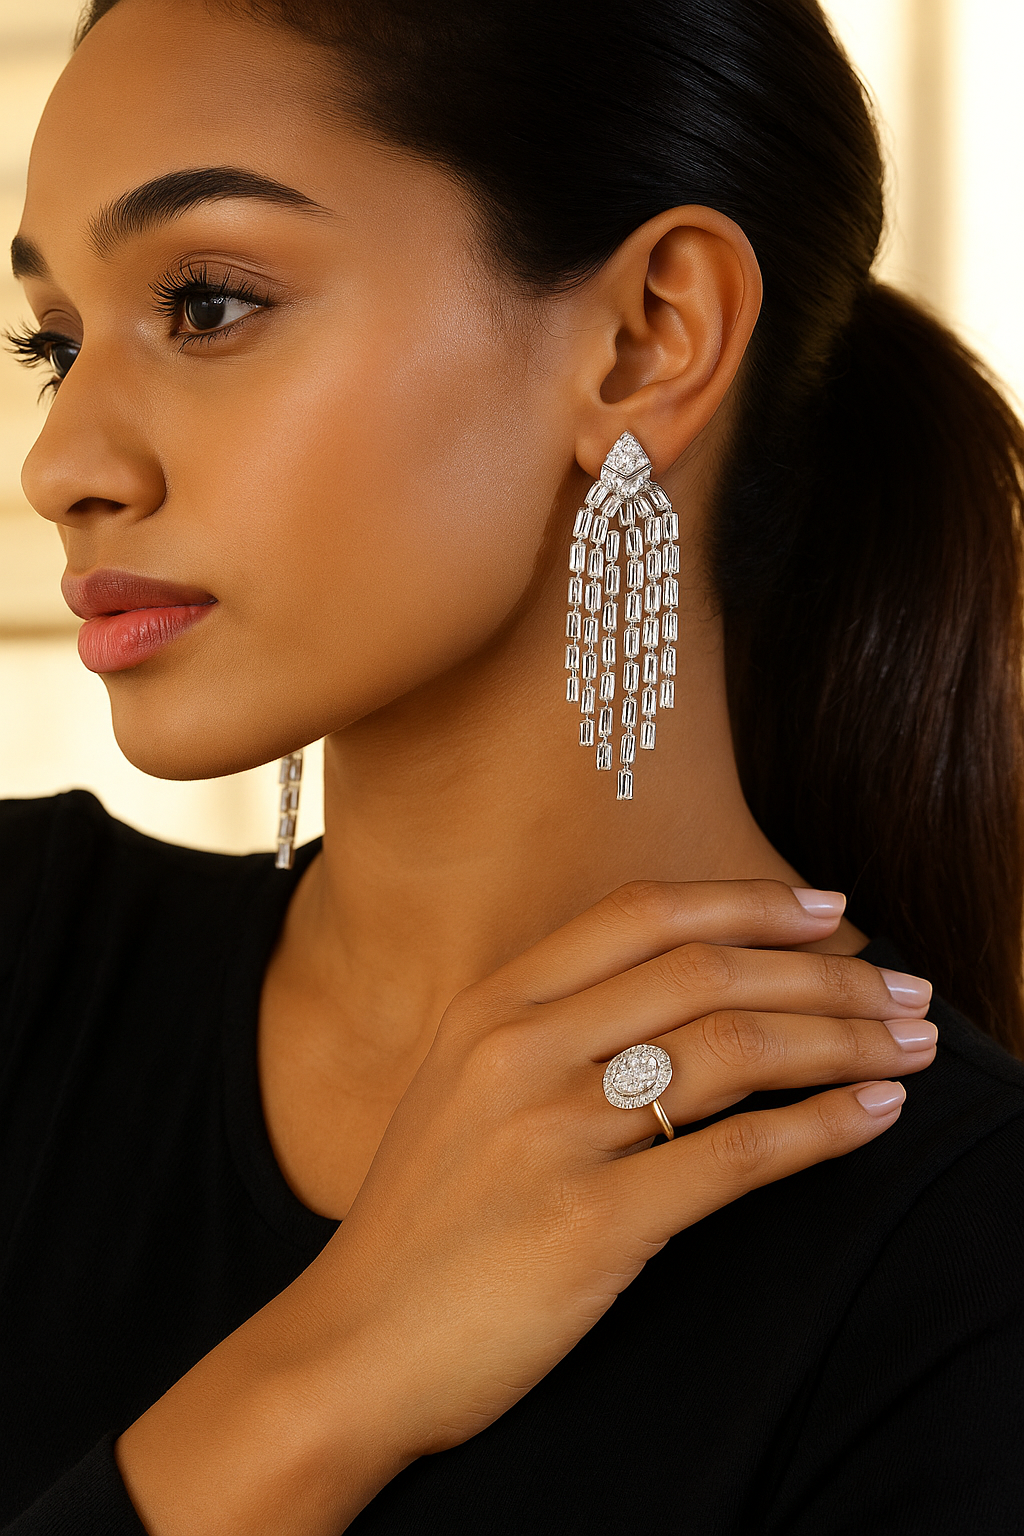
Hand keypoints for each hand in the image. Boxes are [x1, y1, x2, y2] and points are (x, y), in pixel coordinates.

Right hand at [118, 880, 934, 1533]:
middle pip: (707, 972)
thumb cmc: (422, 1217)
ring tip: (909, 1047)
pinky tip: (870, 1117)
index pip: (645, 914)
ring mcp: (551, 1134)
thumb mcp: (461, 1084)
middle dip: (828, 972)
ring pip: (735, 1052)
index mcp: (492, 1003)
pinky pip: (737, 1158)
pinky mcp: (589, 1226)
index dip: (750, 900)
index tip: (831, 908)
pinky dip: (821, 1129)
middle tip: (902, 986)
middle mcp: (520, 1049)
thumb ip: (552, 1023)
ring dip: (843, 1040)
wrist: (354, 1346)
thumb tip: (685, 989)